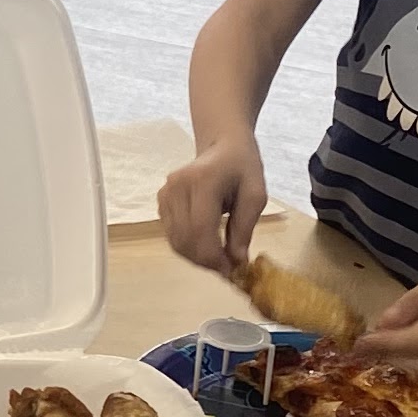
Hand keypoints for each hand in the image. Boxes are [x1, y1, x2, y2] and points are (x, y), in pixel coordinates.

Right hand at [158, 137, 266, 281]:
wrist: (222, 145)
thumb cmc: (242, 166)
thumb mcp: (255, 194)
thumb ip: (245, 228)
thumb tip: (237, 261)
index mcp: (202, 181)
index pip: (200, 229)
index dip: (214, 257)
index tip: (232, 271)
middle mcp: (177, 187)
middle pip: (185, 239)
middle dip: (206, 261)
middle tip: (227, 269)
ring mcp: (165, 194)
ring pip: (176, 241)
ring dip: (197, 257)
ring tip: (219, 259)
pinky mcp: (162, 201)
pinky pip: (172, 235)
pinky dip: (189, 248)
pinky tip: (207, 246)